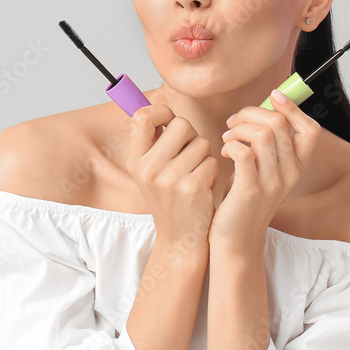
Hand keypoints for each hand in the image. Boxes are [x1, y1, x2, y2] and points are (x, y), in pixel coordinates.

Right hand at [126, 104, 218, 261]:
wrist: (180, 239)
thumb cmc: (170, 199)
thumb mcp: (150, 173)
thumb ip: (154, 143)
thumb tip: (160, 110)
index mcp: (135, 161)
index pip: (142, 117)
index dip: (161, 112)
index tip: (170, 121)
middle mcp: (149, 169)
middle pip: (181, 125)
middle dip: (192, 136)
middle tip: (189, 155)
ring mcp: (170, 179)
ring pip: (202, 143)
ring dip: (205, 157)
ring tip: (195, 175)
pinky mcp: (193, 187)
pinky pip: (212, 161)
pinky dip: (213, 172)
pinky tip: (204, 187)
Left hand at [208, 89, 321, 248]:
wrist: (234, 241)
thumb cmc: (242, 201)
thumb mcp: (262, 170)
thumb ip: (266, 144)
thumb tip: (263, 108)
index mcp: (296, 168)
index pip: (310, 129)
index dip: (293, 108)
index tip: (272, 98)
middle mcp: (290, 174)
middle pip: (280, 124)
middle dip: (251, 114)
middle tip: (234, 123)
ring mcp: (272, 183)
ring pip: (261, 134)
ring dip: (238, 129)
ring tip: (227, 139)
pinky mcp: (250, 190)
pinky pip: (243, 151)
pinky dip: (231, 144)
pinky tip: (224, 153)